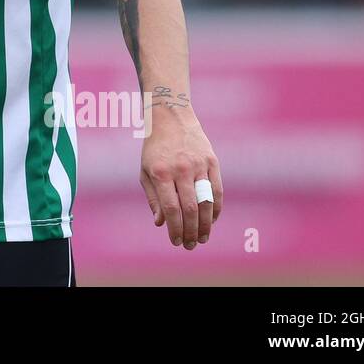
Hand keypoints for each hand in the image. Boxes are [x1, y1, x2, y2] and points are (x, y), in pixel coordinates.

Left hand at [139, 109, 222, 249]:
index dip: (175, 229)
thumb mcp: (145, 171)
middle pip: (190, 208)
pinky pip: (217, 190)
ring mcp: (198, 165)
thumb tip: (160, 223)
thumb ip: (153, 198)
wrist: (171, 117)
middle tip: (190, 245)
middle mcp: (181, 169)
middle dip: (190, 232)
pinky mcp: (212, 162)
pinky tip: (211, 221)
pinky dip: (216, 209)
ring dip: (205, 225)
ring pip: (206, 202)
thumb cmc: (155, 149)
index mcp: (161, 172)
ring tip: (202, 238)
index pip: (171, 208)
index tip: (175, 241)